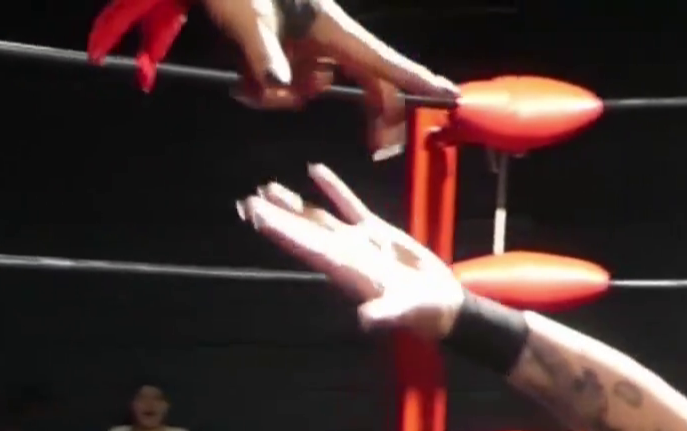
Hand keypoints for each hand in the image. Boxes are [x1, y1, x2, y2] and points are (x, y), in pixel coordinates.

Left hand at [89, 0, 459, 158]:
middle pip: (365, 82)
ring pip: (307, 93)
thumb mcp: (247, 23)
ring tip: (242, 82)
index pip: (382, 60)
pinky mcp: (284, 54)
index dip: (416, 79)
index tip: (449, 95)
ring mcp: (303, 48)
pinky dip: (260, 91)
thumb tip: (283, 88)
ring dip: (276, 98)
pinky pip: (281, 88)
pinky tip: (237, 80)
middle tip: (378, 150)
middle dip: (369, 114)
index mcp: (329, 28)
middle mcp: (323, 40)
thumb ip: (263, 59)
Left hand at [238, 164, 463, 341]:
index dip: (281, 231)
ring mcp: (357, 241)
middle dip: (275, 216)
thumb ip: (385, 314)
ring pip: (319, 217)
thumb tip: (366, 319)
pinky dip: (333, 189)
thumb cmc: (424, 312)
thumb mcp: (405, 312)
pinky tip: (315, 171)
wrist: (442, 304)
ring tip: (267, 187)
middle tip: (246, 201)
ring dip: (295, 204)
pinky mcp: (376, 231)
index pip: (306, 246)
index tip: (256, 218)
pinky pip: (349, 206)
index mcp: (345, 269)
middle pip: (302, 230)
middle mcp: (343, 253)